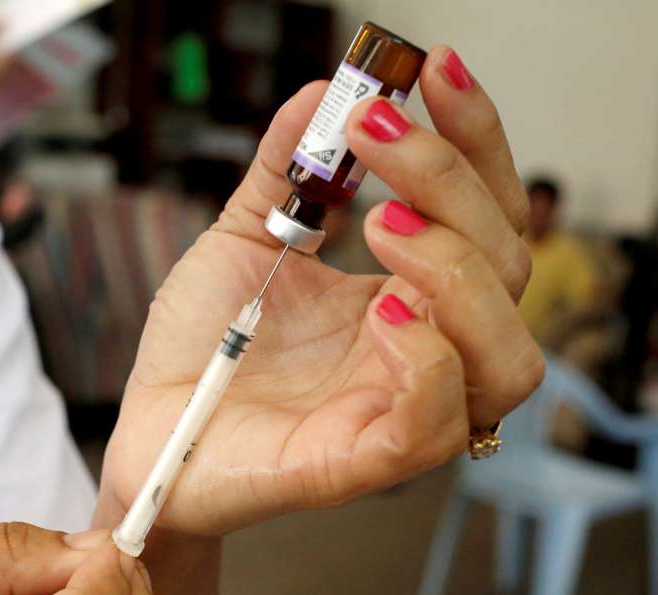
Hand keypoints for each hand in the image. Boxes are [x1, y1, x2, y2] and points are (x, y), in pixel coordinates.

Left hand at [100, 46, 543, 535]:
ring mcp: (400, 408)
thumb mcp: (243, 238)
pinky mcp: (365, 461)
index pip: (486, 215)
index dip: (475, 139)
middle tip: (372, 131)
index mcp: (407, 294)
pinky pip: (439, 422)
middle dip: (453, 180)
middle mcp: (423, 350)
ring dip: (459, 271)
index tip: (434, 69)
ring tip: (381, 224)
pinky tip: (379, 314)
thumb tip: (319, 93)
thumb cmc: (202, 349)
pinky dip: (426, 358)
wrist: (148, 427)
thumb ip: (285, 171)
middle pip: (509, 266)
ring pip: (508, 357)